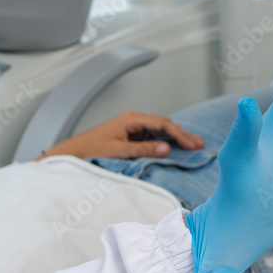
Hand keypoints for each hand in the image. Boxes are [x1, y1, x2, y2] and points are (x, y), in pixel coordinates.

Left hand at [36, 111, 204, 159]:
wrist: (73, 153)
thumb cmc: (91, 150)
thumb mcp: (119, 151)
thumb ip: (143, 149)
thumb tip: (166, 147)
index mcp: (131, 119)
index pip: (162, 124)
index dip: (179, 134)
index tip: (192, 144)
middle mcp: (133, 119)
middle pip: (164, 124)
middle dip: (182, 134)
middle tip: (199, 144)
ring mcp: (132, 126)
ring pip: (160, 129)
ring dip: (176, 137)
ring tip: (193, 144)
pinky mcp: (130, 135)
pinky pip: (153, 135)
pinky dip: (166, 140)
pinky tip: (176, 144)